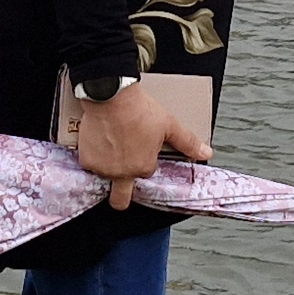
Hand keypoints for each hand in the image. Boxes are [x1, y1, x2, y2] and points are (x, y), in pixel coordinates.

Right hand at [73, 85, 210, 209]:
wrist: (112, 95)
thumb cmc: (140, 109)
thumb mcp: (169, 125)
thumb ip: (187, 142)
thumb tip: (206, 153)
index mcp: (143, 167)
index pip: (144, 172)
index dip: (143, 160)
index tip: (140, 148)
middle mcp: (123, 173)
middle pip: (120, 199)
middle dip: (121, 198)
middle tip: (120, 186)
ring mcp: (103, 169)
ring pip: (105, 175)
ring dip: (107, 166)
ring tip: (110, 144)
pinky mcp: (87, 160)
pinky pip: (89, 164)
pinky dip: (93, 155)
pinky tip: (98, 140)